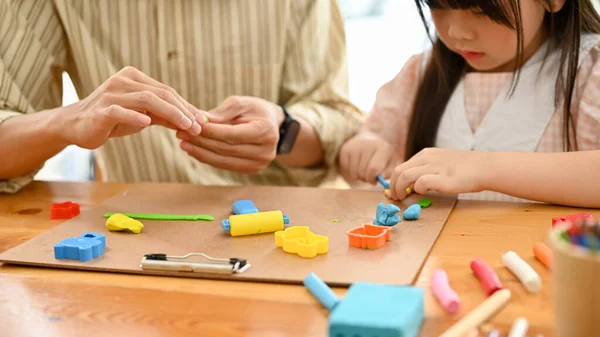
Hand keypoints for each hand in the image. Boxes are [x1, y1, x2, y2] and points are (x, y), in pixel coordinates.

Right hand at [62, 66, 204, 148]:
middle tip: (198, 126)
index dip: (187, 106)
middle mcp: (123, 81)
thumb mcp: (142, 116)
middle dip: (183, 110)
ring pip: (146, 100)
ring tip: (185, 126)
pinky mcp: (101, 109)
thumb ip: (164, 116)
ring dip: (170, 113)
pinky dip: (134, 116)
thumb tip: (193, 121)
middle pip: (161, 93)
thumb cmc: (112, 119)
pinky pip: (120, 111)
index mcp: (134, 77)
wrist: (76, 126)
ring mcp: (111, 94)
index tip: (202, 121)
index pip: (166, 91)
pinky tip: (147, 122)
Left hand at [176, 96, 282, 173]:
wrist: (274, 125)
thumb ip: (222, 112)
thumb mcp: (242, 103)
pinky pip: (225, 166)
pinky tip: (195, 151)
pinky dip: (209, 159)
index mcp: (265, 132)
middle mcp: (265, 152)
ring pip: (223, 161)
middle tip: (181, 134)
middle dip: (201, 142)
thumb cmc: (256, 110)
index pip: (231, 135)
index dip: (210, 132)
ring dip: (201, 153)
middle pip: (226, 149)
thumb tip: (200, 120)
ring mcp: (259, 164)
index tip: (191, 125)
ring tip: (183, 144)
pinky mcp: (251, 170)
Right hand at [339, 131, 397, 184]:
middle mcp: (367, 144)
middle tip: (369, 175)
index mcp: (382, 147)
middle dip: (366, 179)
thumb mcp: (390, 162)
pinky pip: (346, 170)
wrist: (368, 139)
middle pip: (363, 172)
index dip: (373, 178)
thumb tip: (381, 178)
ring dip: (359, 176)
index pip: (374, 168)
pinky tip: (356, 165)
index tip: (375, 180)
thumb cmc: (381, 155)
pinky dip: (351, 172)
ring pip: (354, 174)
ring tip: (363, 170)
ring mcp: (354, 146)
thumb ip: (389, 172)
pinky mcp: (345, 149)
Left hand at [387, 148, 489, 199]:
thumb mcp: (442, 161)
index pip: (402, 166)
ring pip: (405, 176)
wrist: (484, 167)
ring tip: (403, 198)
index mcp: (426, 154)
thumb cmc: (465, 168)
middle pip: (398, 171)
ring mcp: (434, 167)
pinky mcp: (442, 178)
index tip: (394, 190)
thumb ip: (427, 168)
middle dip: (393, 185)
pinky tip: (424, 193)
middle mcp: (427, 158)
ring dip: (400, 189)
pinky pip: (420, 183)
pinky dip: (418, 189)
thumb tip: (412, 183)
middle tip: (394, 197)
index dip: (394, 180)